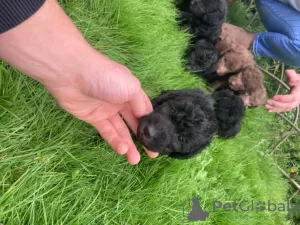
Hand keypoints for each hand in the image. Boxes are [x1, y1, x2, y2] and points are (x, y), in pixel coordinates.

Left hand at [0, 0, 157, 164]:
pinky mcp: (93, 118)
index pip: (145, 111)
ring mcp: (106, 110)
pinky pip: (107, 131)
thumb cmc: (107, 78)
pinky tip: (122, 150)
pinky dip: (115, 141)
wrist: (73, 75)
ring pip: (120, 130)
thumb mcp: (131, 88)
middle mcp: (120, 101)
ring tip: (135, 160)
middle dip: (143, 138)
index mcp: (131, 92)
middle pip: (134, 123)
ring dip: (128, 145)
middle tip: (151, 154)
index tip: (159, 140)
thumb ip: (141, 105)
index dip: (152, 125)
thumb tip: (147, 118)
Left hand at [266, 70, 299, 111]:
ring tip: (265, 106)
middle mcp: (296, 101)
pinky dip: (275, 110)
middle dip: (277, 104)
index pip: (291, 98)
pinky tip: (268, 109)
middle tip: (267, 102)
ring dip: (274, 108)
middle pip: (287, 106)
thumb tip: (287, 71)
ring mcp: (292, 105)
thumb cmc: (298, 81)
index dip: (282, 98)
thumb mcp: (297, 77)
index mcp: (298, 94)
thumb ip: (292, 75)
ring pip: (284, 109)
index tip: (273, 96)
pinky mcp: (289, 106)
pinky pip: (282, 109)